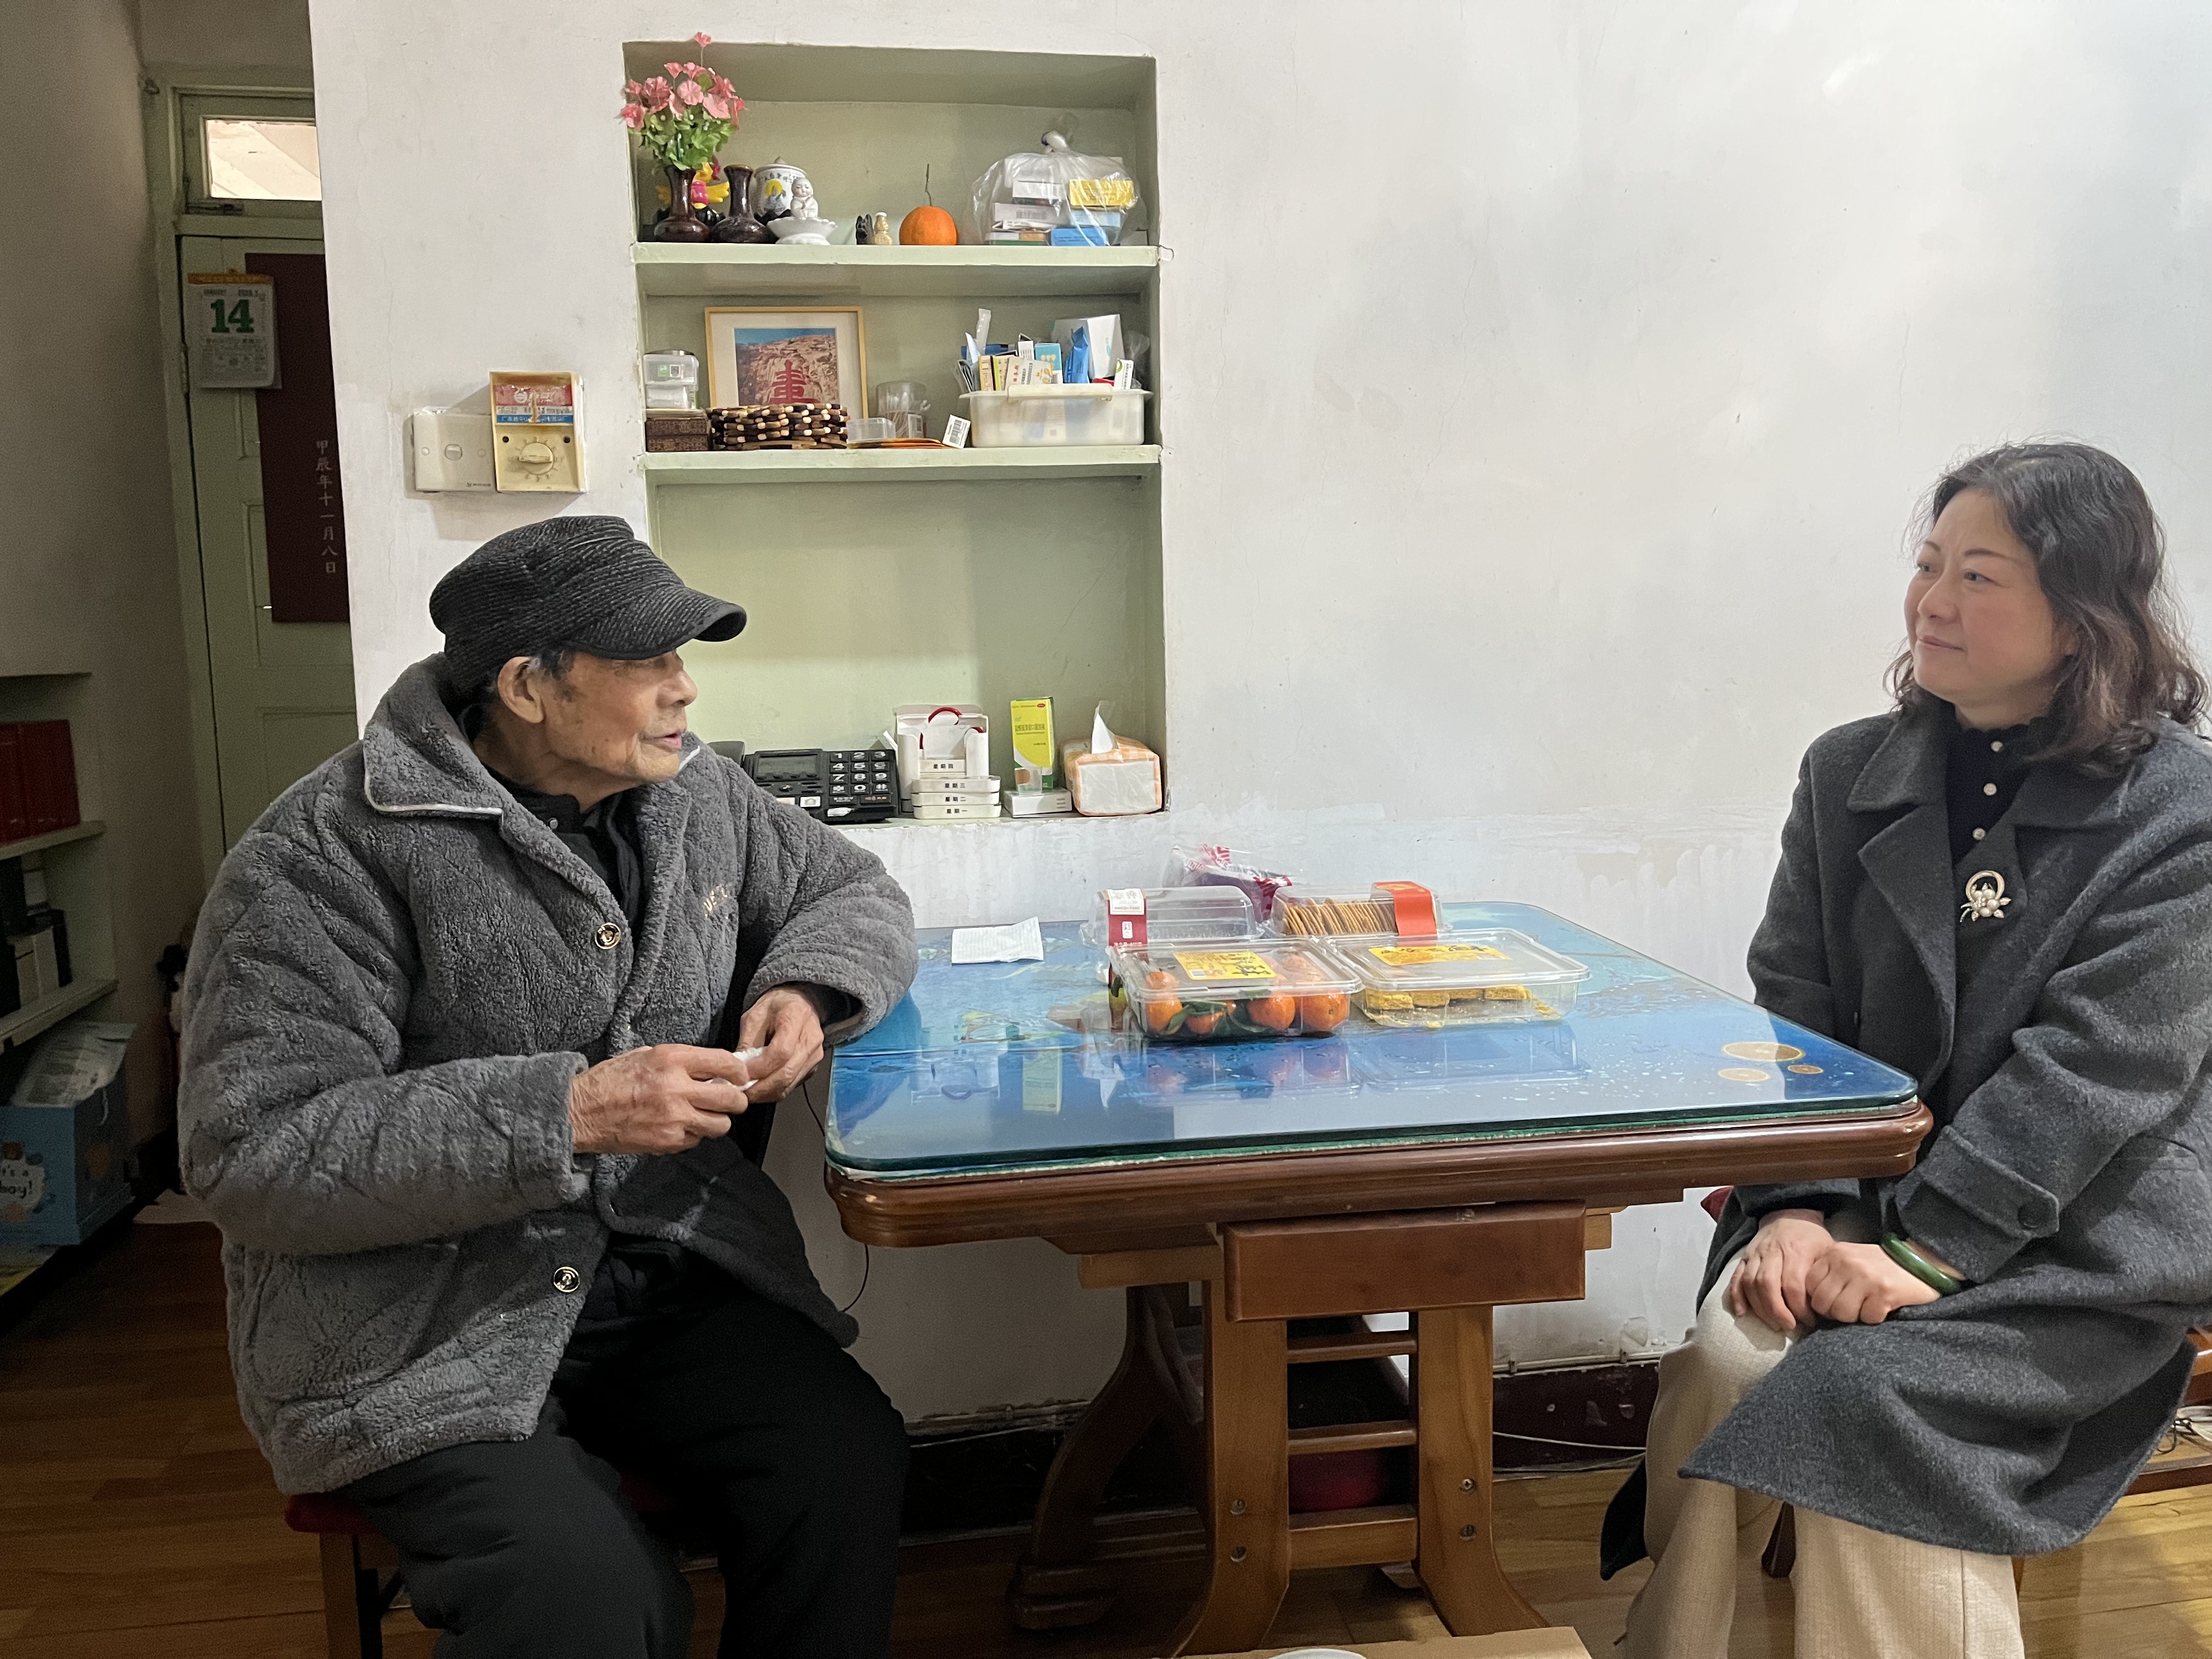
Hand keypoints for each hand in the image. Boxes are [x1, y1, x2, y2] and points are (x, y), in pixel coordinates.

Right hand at [568, 1044, 752, 1154]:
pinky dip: (693, 1135)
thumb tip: (712, 1068)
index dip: (739, 1072)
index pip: (725, 1062)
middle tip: (730, 1100)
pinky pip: (696, 1140)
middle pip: (731, 1099)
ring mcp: (673, 1118)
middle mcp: (676, 1088)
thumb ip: (681, 1061)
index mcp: (671, 1059)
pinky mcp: (667, 1141)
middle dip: (736, 1100)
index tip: (740, 1077)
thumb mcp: (645, 1055)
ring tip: (704, 1116)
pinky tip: (678, 1127)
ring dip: (717, 1121)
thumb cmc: (610, 1080)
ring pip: (720, 1125)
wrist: (581, 1111)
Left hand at [736, 987, 827, 1102]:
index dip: (760, 1067)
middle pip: (787, 1073)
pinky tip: (760, 1088)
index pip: (781, 1051)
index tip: (742, 1075)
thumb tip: (739, 1069)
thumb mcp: (755, 1015)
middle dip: (761, 1088)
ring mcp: (814, 1055)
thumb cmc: (777, 1007)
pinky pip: (792, 1085)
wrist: (800, 1003)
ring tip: (747, 1092)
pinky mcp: (812, 1067)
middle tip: (740, 1092)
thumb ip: (748, 1041)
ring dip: (766, 1093)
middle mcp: (811, 1038)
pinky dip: (774, 1091)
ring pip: (789, 1084)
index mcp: (796, 1017)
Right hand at [1727, 1209, 1830, 1332]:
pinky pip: (1736, 1278)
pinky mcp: (1745, 1257)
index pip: (1793, 1285)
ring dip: (1760, 1308)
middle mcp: (1772, 1251)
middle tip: (1789, 1327)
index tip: (1810, 1321)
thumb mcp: (1825, 1251)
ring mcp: (1755, 1254)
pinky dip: (1736, 1296)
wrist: (1789, 1213)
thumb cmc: (1811, 1238)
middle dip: (1777, 1311)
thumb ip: (1823, 1275)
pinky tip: (1742, 1313)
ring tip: (1773, 1324)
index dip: (1800, 1308)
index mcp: (1796, 1250)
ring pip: (1750, 1283)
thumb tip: (1826, 1305)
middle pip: (1768, 1285)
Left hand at [1805, 1241, 1943, 1324]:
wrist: (1922, 1262)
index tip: (1834, 1302)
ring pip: (1842, 1313)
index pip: (1809, 1285)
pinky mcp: (1883, 1291)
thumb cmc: (1882, 1266)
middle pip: (1822, 1303)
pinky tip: (1883, 1306)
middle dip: (1835, 1312)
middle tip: (1853, 1308)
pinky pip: (1867, 1318)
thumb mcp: (1851, 1260)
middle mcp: (1847, 1262)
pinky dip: (1875, 1318)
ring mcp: (1865, 1276)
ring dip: (1855, 1317)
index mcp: (1835, 1253)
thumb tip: (1811, 1301)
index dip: (1820, 1300)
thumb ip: (1831, 1274)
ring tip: (1867, 1306)